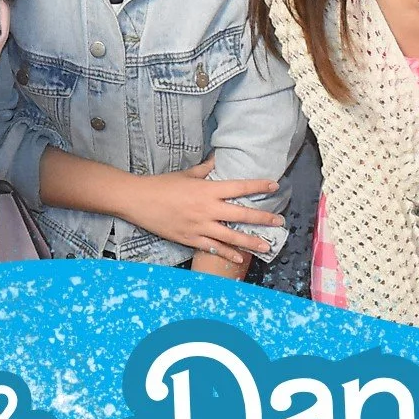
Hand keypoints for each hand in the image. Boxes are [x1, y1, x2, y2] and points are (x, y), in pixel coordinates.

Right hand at [125, 158, 282, 265]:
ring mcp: (199, 226)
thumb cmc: (162, 185)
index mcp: (207, 189)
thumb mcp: (186, 174)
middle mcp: (207, 209)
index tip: (274, 186)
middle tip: (279, 222)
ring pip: (231, 236)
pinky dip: (227, 254)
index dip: (258, 187)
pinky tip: (239, 258)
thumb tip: (218, 160)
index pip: (239, 187)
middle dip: (263, 219)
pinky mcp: (190, 239)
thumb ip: (205, 170)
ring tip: (267, 246)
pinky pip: (213, 248)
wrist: (139, 200)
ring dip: (251, 242)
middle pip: (241, 215)